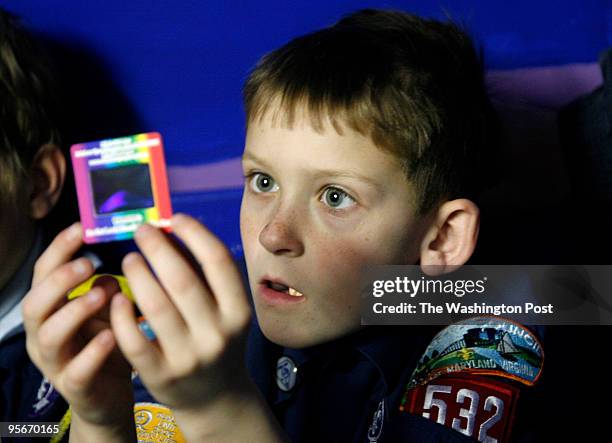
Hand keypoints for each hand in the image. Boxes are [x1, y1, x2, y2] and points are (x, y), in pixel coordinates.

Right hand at [22, 223, 133, 434]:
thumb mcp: (107, 310)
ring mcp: (55, 362)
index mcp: (51, 309)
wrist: (108, 395)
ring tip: (101, 295)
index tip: (79, 228)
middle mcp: (44, 334)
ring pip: (49, 335)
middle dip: (58, 281)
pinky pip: (76, 370)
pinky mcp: (74, 386)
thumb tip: (123, 259)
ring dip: (74, 311)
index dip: (58, 250)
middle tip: (88, 264)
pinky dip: (92, 352)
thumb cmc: (106, 343)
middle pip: (34, 303)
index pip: (44, 274)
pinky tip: (112, 335)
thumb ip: (108, 288)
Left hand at [110, 214, 254, 438]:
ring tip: (129, 258)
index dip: (195, 233)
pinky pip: (133, 338)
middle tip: (141, 230)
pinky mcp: (161, 376)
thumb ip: (204, 275)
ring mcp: (189, 357)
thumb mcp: (225, 310)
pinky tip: (117, 297)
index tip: (174, 217)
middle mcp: (218, 334)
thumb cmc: (216, 339)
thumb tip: (172, 230)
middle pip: (182, 279)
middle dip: (157, 247)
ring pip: (155, 305)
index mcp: (239, 311)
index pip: (218, 261)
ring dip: (137, 274)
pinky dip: (121, 314)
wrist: (215, 397)